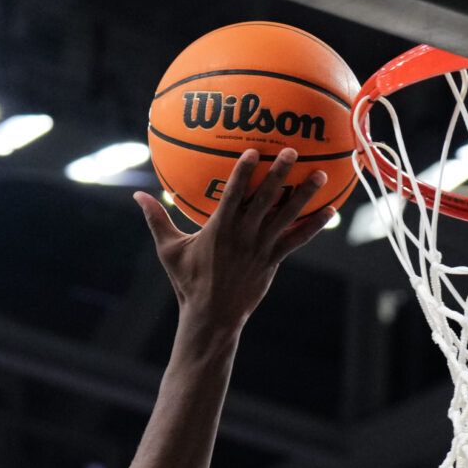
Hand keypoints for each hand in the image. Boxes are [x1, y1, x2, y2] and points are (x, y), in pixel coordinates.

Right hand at [132, 148, 332, 328]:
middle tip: (292, 151)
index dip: (243, 172)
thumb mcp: (168, 250)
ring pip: (287, 217)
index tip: (253, 151)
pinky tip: (331, 211)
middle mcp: (244, 236)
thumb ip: (156, 220)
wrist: (212, 316)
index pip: (233, 195)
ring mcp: (261, 248)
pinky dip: (315, 225)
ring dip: (304, 194)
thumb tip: (137, 196)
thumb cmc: (187, 282)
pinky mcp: (273, 260)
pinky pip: (298, 240)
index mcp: (219, 229)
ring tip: (319, 174)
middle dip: (279, 174)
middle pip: (265, 200)